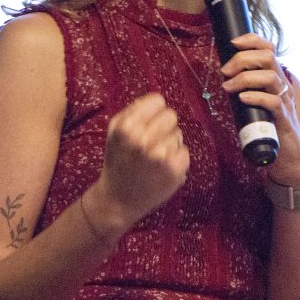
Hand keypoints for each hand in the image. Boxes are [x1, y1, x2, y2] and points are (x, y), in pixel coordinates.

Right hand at [92, 93, 189, 231]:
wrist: (118, 200)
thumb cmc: (118, 161)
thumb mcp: (114, 131)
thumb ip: (133, 110)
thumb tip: (157, 100)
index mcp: (126, 126)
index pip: (158, 101)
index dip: (154, 111)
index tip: (148, 123)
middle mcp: (143, 139)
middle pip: (171, 115)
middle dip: (163, 127)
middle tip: (151, 142)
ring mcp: (161, 155)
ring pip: (178, 134)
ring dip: (169, 144)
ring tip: (153, 159)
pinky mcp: (175, 170)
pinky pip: (184, 152)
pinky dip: (176, 159)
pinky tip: (162, 169)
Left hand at [219, 34, 299, 188]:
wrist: (289, 160)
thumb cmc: (270, 131)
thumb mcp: (257, 104)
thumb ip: (247, 91)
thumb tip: (225, 79)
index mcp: (276, 80)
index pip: (269, 49)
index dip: (252, 40)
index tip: (233, 43)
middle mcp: (283, 87)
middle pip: (268, 58)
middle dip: (243, 59)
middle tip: (225, 71)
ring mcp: (286, 103)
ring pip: (270, 77)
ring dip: (245, 78)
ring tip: (229, 86)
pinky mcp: (284, 121)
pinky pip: (273, 103)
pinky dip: (256, 97)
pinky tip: (243, 98)